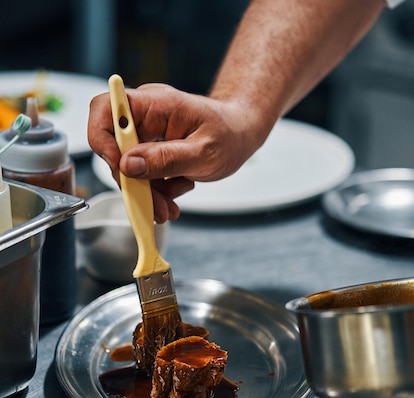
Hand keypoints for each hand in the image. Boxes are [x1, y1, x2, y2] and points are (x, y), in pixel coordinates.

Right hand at [88, 83, 259, 221]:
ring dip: (145, 193)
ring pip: (128, 168)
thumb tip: (129, 165)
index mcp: (155, 104)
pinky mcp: (150, 150)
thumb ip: (166, 159)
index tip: (122, 168)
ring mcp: (146, 134)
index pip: (106, 109)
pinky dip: (154, 191)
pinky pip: (141, 174)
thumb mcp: (203, 152)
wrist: (240, 134)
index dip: (104, 140)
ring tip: (168, 207)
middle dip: (132, 182)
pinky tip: (172, 196)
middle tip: (153, 206)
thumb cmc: (229, 133)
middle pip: (115, 148)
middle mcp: (144, 116)